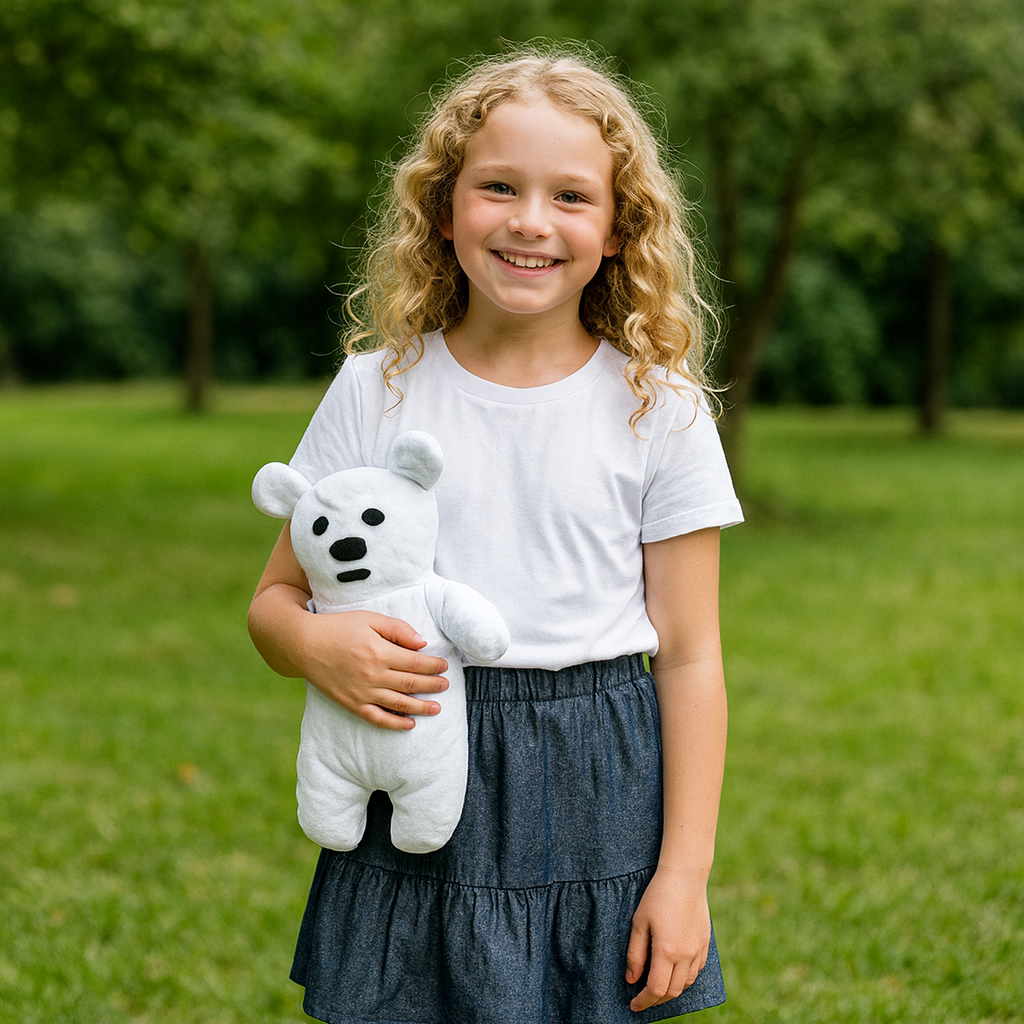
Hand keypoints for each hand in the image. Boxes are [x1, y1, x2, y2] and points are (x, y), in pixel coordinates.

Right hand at [298, 609, 449, 730]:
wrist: (304, 645)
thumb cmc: (339, 627)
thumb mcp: (370, 619)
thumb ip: (398, 629)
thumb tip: (422, 643)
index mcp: (379, 651)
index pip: (415, 662)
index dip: (433, 665)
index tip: (444, 666)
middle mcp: (373, 675)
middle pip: (411, 684)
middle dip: (432, 685)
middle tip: (445, 686)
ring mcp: (362, 692)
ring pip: (399, 704)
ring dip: (420, 707)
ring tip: (436, 708)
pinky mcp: (351, 704)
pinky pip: (378, 718)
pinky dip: (395, 723)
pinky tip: (409, 724)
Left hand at [625, 868, 710, 1011]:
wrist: (685, 876)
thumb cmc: (657, 896)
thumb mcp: (639, 922)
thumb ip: (635, 953)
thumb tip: (631, 979)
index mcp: (667, 951)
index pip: (656, 989)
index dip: (644, 1001)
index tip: (633, 1004)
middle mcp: (686, 955)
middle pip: (672, 991)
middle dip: (656, 999)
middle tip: (643, 997)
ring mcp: (698, 949)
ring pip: (686, 983)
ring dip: (672, 990)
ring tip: (658, 985)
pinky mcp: (705, 942)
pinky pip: (697, 970)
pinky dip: (685, 977)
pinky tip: (675, 971)